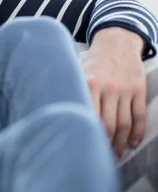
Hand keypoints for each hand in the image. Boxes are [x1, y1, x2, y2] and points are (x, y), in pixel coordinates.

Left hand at [82, 27, 146, 155]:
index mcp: (89, 83)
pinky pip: (139, 114)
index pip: (88, 115)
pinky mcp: (139, 89)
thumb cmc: (92, 59)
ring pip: (124, 123)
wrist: (116, 41)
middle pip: (108, 124)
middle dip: (105, 143)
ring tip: (116, 153)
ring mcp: (125, 89)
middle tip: (102, 155)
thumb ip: (71, 88)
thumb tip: (56, 110)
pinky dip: (137, 131)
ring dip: (121, 142)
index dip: (88, 134)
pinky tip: (133, 141)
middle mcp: (108, 87)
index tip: (84, 145)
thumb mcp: (77, 69)